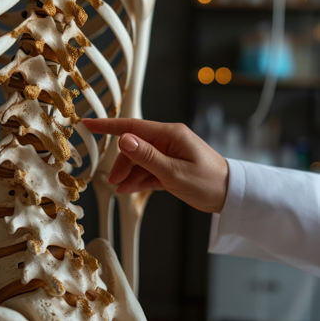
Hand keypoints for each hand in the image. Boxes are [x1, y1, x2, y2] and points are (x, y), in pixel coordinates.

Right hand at [82, 118, 228, 212]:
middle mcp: (168, 140)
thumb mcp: (175, 173)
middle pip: (134, 147)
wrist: (231, 196)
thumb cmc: (209, 183)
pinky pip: (148, 168)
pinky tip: (130, 188)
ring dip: (130, 174)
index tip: (89, 124)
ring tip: (123, 189)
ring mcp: (169, 152)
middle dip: (122, 164)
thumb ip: (147, 156)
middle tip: (115, 182)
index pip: (132, 127)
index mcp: (170, 134)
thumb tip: (124, 140)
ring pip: (139, 159)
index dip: (108, 126)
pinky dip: (139, 178)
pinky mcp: (170, 164)